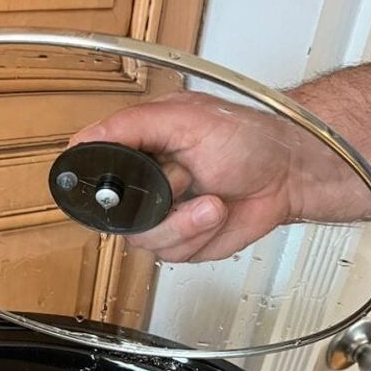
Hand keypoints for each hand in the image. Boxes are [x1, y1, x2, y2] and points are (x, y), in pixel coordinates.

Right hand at [70, 92, 308, 262]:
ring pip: (145, 240)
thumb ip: (132, 125)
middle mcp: (146, 186)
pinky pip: (172, 253)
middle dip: (156, 207)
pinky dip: (199, 235)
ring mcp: (163, 216)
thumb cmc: (248, 138)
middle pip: (116, 217)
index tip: (130, 185)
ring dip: (184, 223)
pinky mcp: (183, 242)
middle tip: (185, 182)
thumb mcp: (186, 118)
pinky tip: (216, 214)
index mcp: (139, 149)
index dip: (103, 186)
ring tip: (211, 200)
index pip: (96, 174)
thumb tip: (85, 138)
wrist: (286, 175)